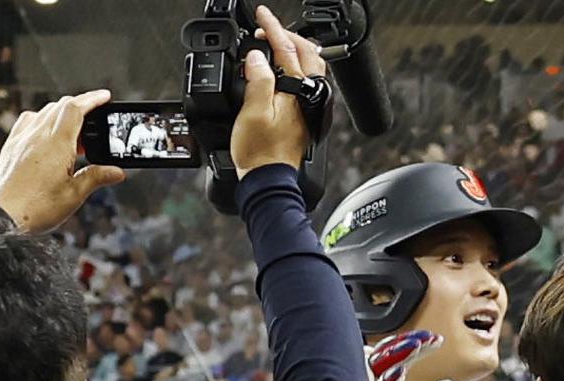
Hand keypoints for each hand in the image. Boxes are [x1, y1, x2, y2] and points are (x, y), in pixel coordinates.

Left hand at [0, 90, 124, 232]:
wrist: (5, 217)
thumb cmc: (36, 208)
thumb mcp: (75, 195)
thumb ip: (96, 177)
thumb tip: (116, 172)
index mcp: (56, 144)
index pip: (75, 109)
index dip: (92, 99)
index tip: (104, 97)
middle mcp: (36, 135)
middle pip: (60, 107)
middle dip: (80, 107)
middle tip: (95, 121)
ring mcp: (21, 139)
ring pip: (44, 112)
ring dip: (62, 116)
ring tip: (75, 137)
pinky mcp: (11, 146)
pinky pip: (28, 122)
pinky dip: (43, 121)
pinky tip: (48, 137)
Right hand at [231, 5, 324, 178]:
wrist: (268, 181)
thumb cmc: (260, 153)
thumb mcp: (252, 111)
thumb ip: (258, 79)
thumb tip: (258, 56)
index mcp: (296, 92)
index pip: (286, 48)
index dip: (272, 27)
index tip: (261, 15)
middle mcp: (308, 98)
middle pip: (307, 54)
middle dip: (288, 36)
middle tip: (268, 29)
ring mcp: (308, 109)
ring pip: (310, 69)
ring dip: (295, 52)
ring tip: (275, 45)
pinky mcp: (304, 119)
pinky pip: (305, 84)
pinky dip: (295, 70)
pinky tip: (282, 73)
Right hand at [343, 331, 455, 380]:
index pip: (404, 356)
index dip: (420, 347)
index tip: (437, 341)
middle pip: (383, 354)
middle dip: (400, 347)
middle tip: (418, 344)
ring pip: (366, 362)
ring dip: (384, 358)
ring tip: (407, 354)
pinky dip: (367, 377)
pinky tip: (385, 375)